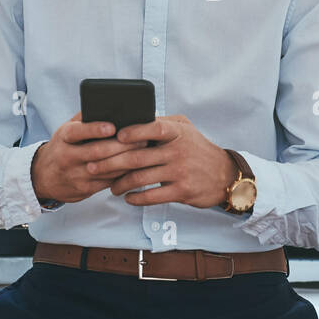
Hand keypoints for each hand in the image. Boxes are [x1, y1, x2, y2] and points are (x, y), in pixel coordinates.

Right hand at [30, 113, 148, 204]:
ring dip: (127, 160)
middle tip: (141, 138)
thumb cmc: (62, 147)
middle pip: (97, 152)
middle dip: (122, 146)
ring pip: (106, 168)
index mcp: (64, 137)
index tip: (112, 126)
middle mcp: (67, 156)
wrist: (43, 176)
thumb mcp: (66, 130)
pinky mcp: (84, 189)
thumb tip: (109, 105)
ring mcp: (75, 174)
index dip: (95, 129)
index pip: (78, 132)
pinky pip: (108, 181)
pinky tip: (135, 166)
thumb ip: (84, 118)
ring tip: (143, 151)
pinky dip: (123, 174)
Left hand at [89, 115, 236, 208]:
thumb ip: (161, 123)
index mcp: (177, 132)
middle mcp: (178, 150)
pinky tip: (128, 198)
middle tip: (93, 167)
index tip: (115, 136)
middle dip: (111, 163)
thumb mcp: (185, 129)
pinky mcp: (182, 191)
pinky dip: (136, 198)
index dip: (134, 131)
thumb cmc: (198, 149)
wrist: (224, 175)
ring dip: (120, 184)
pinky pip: (152, 196)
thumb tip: (131, 120)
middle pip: (138, 157)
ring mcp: (180, 172)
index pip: (154, 127)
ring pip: (141, 178)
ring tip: (111, 187)